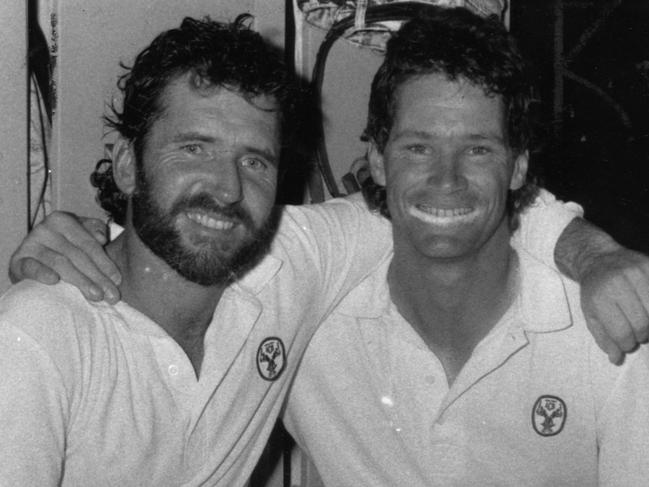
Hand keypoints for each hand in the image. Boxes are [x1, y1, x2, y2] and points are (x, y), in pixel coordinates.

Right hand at [9, 212, 121, 303]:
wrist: (34, 261)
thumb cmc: (66, 249)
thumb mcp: (82, 237)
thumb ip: (95, 232)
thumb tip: (101, 237)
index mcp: (64, 220)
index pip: (89, 244)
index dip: (105, 263)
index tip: (117, 280)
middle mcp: (46, 228)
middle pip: (77, 255)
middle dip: (97, 276)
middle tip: (111, 295)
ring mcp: (31, 244)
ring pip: (60, 262)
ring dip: (80, 280)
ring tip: (95, 295)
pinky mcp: (18, 260)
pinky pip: (31, 267)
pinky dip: (42, 273)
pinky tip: (54, 281)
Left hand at [578, 247, 648, 363]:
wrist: (597, 259)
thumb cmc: (594, 291)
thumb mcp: (590, 314)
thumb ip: (604, 338)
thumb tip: (616, 359)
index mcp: (599, 298)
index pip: (622, 332)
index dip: (627, 344)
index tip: (627, 343)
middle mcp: (617, 283)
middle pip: (643, 324)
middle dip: (642, 335)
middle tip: (638, 333)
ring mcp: (635, 272)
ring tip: (644, 322)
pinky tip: (646, 308)